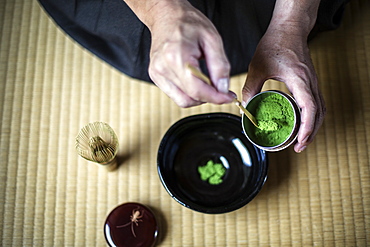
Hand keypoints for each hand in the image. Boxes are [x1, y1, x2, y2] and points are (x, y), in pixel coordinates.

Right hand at [147, 1, 234, 106]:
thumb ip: (220, 66)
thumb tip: (223, 88)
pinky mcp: (156, 76)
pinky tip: (196, 81)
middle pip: (190, 98)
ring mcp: (157, 74)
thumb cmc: (188, 23)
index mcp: (176, 57)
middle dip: (209, 97)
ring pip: (182, 100)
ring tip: (208, 83)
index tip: (228, 97)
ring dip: (199, 97)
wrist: (167, 15)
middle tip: (221, 90)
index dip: (215, 98)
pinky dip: (189, 93)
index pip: (197, 90)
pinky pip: (175, 95)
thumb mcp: (212, 39)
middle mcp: (163, 68)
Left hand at [242, 26, 325, 152]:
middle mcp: (310, 81)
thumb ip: (250, 87)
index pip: (310, 107)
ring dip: (314, 125)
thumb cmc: (275, 44)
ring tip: (302, 139)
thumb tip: (244, 106)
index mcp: (299, 79)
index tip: (300, 141)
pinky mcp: (310, 80)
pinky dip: (312, 115)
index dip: (308, 127)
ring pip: (320, 108)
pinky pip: (316, 101)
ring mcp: (312, 81)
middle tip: (299, 147)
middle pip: (319, 112)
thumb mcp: (258, 66)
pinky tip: (302, 121)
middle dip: (311, 133)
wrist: (289, 29)